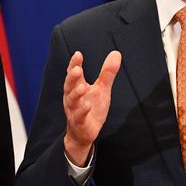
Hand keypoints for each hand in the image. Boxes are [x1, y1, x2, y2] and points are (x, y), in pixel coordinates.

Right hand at [63, 50, 121, 165]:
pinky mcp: (78, 122)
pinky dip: (82, 111)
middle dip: (72, 77)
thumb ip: (107, 73)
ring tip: (82, 87)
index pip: (74, 73)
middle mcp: (72, 97)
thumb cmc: (92, 107)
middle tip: (77, 69)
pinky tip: (88, 105)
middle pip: (69, 85)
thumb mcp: (102, 89)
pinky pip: (79, 116)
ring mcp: (74, 110)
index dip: (74, 64)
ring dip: (75, 94)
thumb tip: (116, 53)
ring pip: (71, 100)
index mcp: (77, 87)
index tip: (78, 54)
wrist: (84, 133)